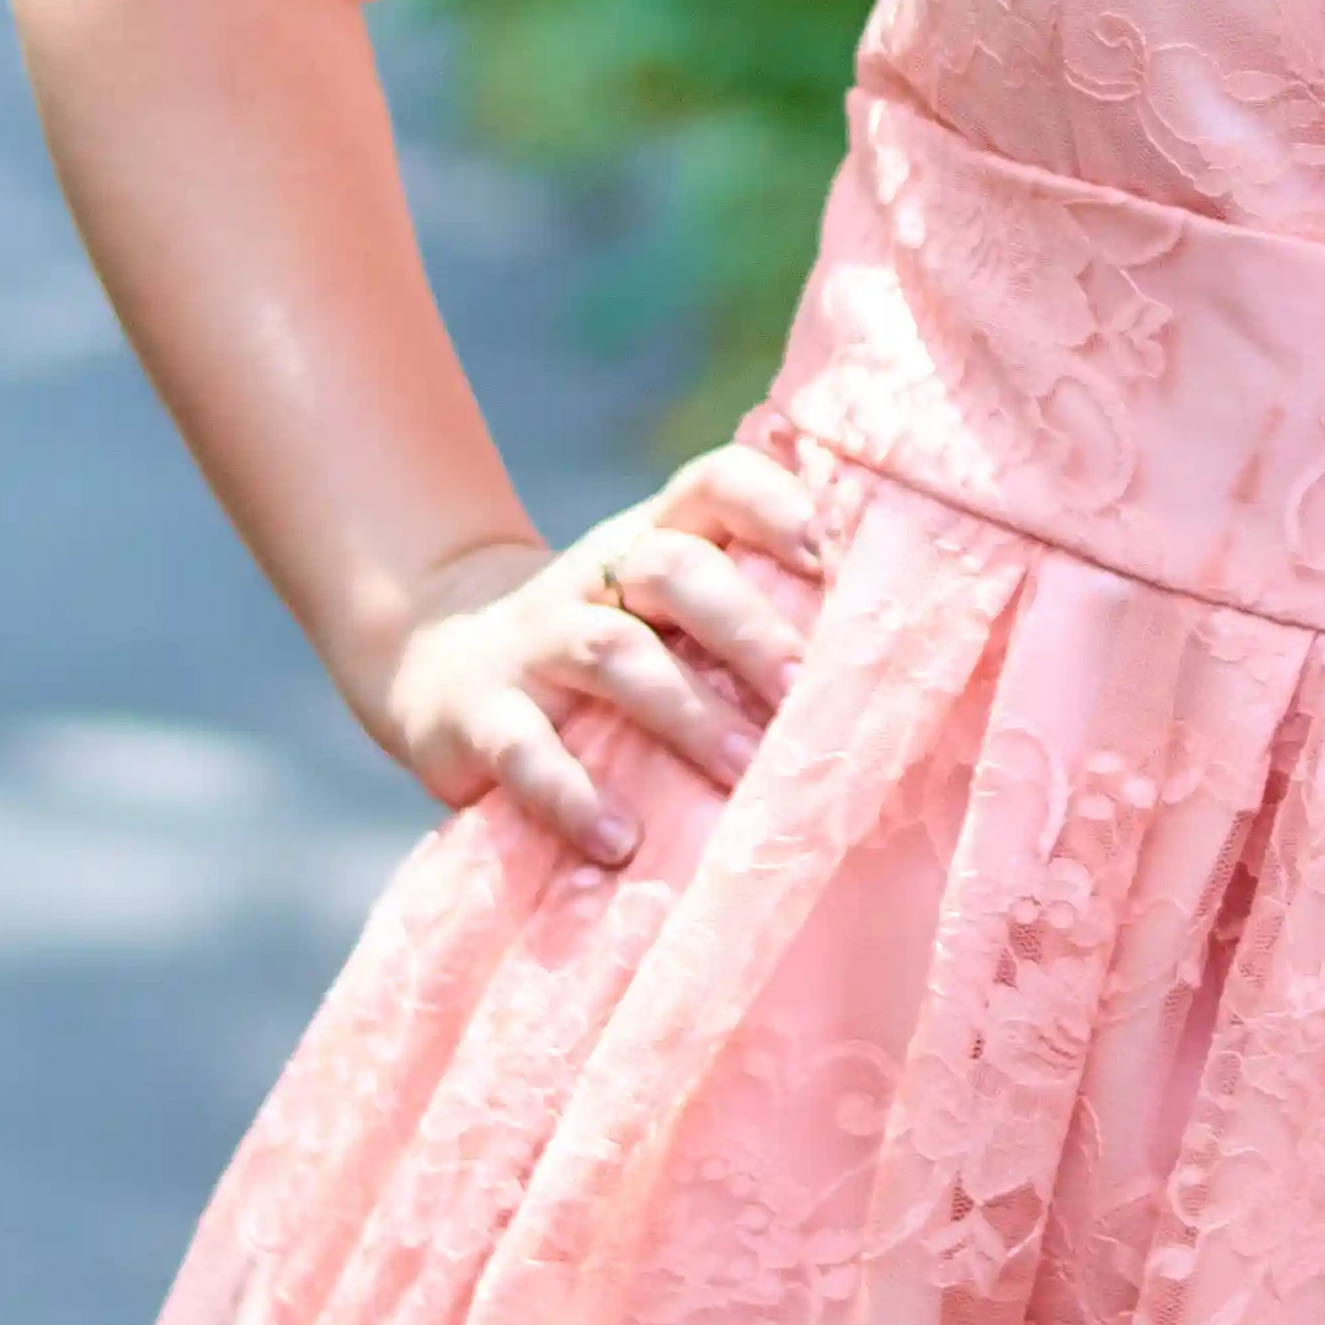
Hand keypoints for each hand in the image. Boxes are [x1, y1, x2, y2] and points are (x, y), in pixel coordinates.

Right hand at [362, 439, 829, 869]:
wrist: (439, 665)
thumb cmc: (602, 649)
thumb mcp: (666, 614)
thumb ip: (749, 611)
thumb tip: (885, 659)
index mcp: (651, 539)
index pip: (713, 482)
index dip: (772, 504)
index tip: (830, 555)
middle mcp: (593, 579)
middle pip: (671, 568)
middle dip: (747, 629)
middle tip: (809, 694)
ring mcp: (532, 643)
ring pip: (612, 654)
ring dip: (688, 714)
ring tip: (746, 774)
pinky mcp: (478, 717)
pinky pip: (524, 750)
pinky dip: (572, 796)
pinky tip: (621, 841)